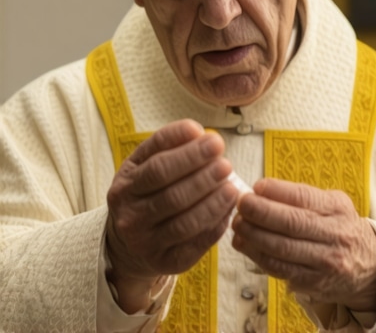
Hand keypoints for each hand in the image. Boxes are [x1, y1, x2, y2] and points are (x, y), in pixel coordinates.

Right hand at [106, 119, 237, 310]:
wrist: (129, 241)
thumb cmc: (147, 191)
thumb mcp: (145, 164)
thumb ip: (168, 144)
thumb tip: (197, 131)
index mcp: (125, 185)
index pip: (157, 165)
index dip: (187, 152)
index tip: (213, 139)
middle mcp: (130, 215)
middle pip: (171, 194)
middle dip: (203, 177)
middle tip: (226, 163)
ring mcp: (146, 242)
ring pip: (184, 222)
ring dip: (212, 203)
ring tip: (232, 187)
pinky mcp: (165, 262)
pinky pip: (194, 245)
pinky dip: (214, 226)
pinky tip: (228, 210)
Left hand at [232, 178, 375, 312]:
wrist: (368, 265)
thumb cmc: (339, 225)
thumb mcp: (332, 203)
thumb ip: (302, 196)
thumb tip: (261, 190)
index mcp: (336, 208)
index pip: (304, 197)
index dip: (277, 191)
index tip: (255, 186)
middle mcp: (334, 234)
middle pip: (292, 223)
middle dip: (261, 212)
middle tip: (240, 204)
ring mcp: (325, 261)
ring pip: (282, 249)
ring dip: (254, 236)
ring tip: (237, 224)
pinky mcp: (313, 283)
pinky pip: (280, 269)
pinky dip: (258, 256)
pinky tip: (244, 244)